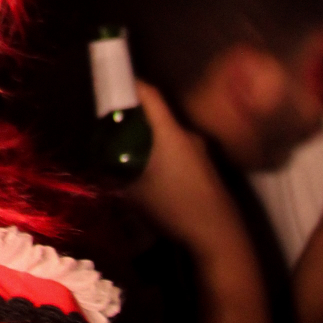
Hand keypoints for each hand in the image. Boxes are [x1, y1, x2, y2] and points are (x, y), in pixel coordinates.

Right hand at [126, 81, 240, 257]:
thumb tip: (102, 163)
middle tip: (113, 132)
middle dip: (135, 120)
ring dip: (150, 141)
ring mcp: (202, 152)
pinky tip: (154, 178)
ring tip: (130, 158)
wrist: (219, 235)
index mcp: (170, 132)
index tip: (112, 89)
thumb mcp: (133, 192)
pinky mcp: (208, 169)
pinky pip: (180, 152)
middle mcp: (188, 135)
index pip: (150, 94)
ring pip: (168, 136)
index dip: (130, 86)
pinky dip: (163, 156)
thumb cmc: (173, 207)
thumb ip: (115, 173)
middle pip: (158, 116)